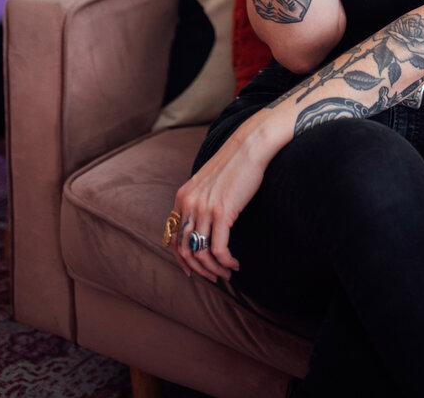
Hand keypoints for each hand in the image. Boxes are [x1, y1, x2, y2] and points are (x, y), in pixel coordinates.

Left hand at [169, 113, 274, 283]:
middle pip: (185, 250)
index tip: (194, 271)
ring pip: (201, 253)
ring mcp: (204, 208)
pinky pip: (218, 249)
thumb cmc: (234, 163)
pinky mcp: (222, 212)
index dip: (182, 260)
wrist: (250, 146)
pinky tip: (234, 264)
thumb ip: (200, 201)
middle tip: (213, 277)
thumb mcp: (208, 182)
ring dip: (214, 270)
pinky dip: (225, 262)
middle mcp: (189, 204)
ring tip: (227, 273)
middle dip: (198, 269)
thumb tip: (204, 225)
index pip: (173, 239)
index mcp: (183, 197)